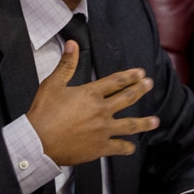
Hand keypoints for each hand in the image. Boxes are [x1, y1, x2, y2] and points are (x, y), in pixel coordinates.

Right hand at [26, 40, 159, 164]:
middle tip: (149, 85)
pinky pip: (119, 147)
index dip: (130, 76)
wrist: (37, 142)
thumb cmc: (43, 113)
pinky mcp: (100, 147)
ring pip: (130, 125)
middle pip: (127, 98)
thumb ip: (66, 64)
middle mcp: (101, 111)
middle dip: (140, 90)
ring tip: (155, 121)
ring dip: (144, 122)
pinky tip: (132, 148)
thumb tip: (72, 44)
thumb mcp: (52, 84)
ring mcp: (103, 130)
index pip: (116, 81)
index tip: (140, 73)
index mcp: (91, 94)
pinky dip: (127, 148)